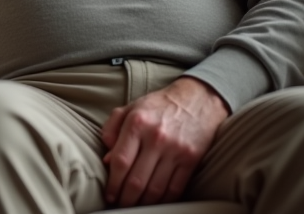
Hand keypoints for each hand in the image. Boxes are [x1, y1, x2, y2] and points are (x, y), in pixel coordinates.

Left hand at [100, 76, 229, 207]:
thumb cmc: (158, 106)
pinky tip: (155, 203)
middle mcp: (156, 137)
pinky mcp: (191, 160)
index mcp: (137, 123)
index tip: (109, 194)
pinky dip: (164, 201)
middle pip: (136, 180)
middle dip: (125, 198)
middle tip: (120, 205)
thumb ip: (112, 129)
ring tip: (134, 206)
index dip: (113, 183)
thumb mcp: (130, 108)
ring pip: (155, 189)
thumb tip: (106, 159)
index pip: (120, 162)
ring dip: (143, 203)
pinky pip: (175, 188)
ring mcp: (175, 150)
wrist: (197, 99)